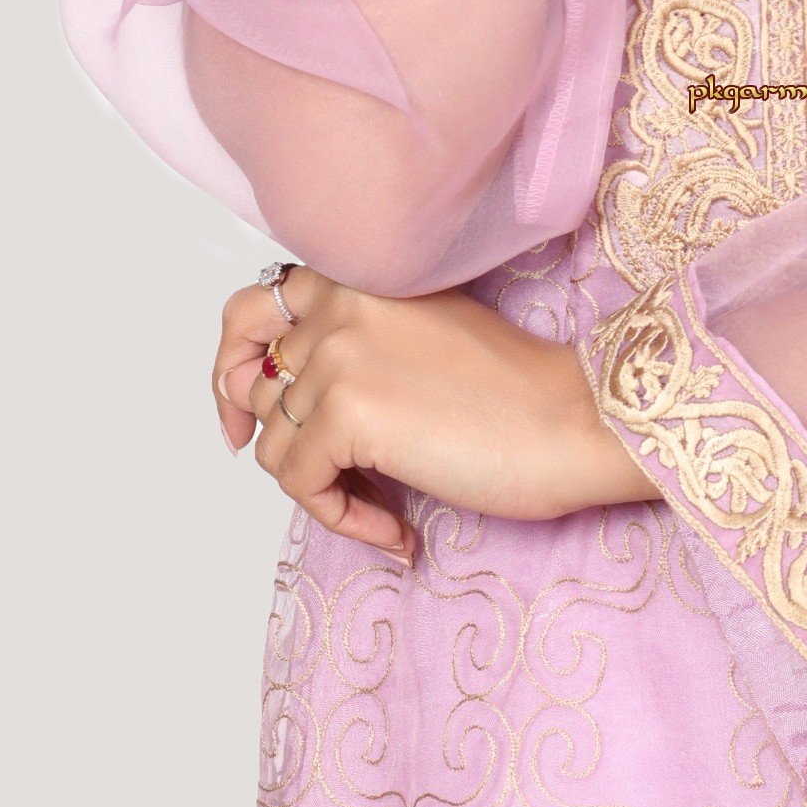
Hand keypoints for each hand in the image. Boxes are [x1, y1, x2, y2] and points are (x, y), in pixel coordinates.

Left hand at [213, 267, 657, 554]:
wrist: (576, 420)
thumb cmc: (519, 393)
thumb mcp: (420, 338)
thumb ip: (353, 346)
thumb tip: (279, 401)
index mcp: (358, 277)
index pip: (250, 308)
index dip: (231, 363)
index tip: (238, 413)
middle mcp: (338, 304)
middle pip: (252, 384)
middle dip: (275, 437)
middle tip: (310, 477)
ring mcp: (337, 356)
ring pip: (272, 444)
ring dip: (321, 487)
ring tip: (381, 505)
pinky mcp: (346, 413)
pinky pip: (299, 484)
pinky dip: (341, 517)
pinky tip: (395, 529)